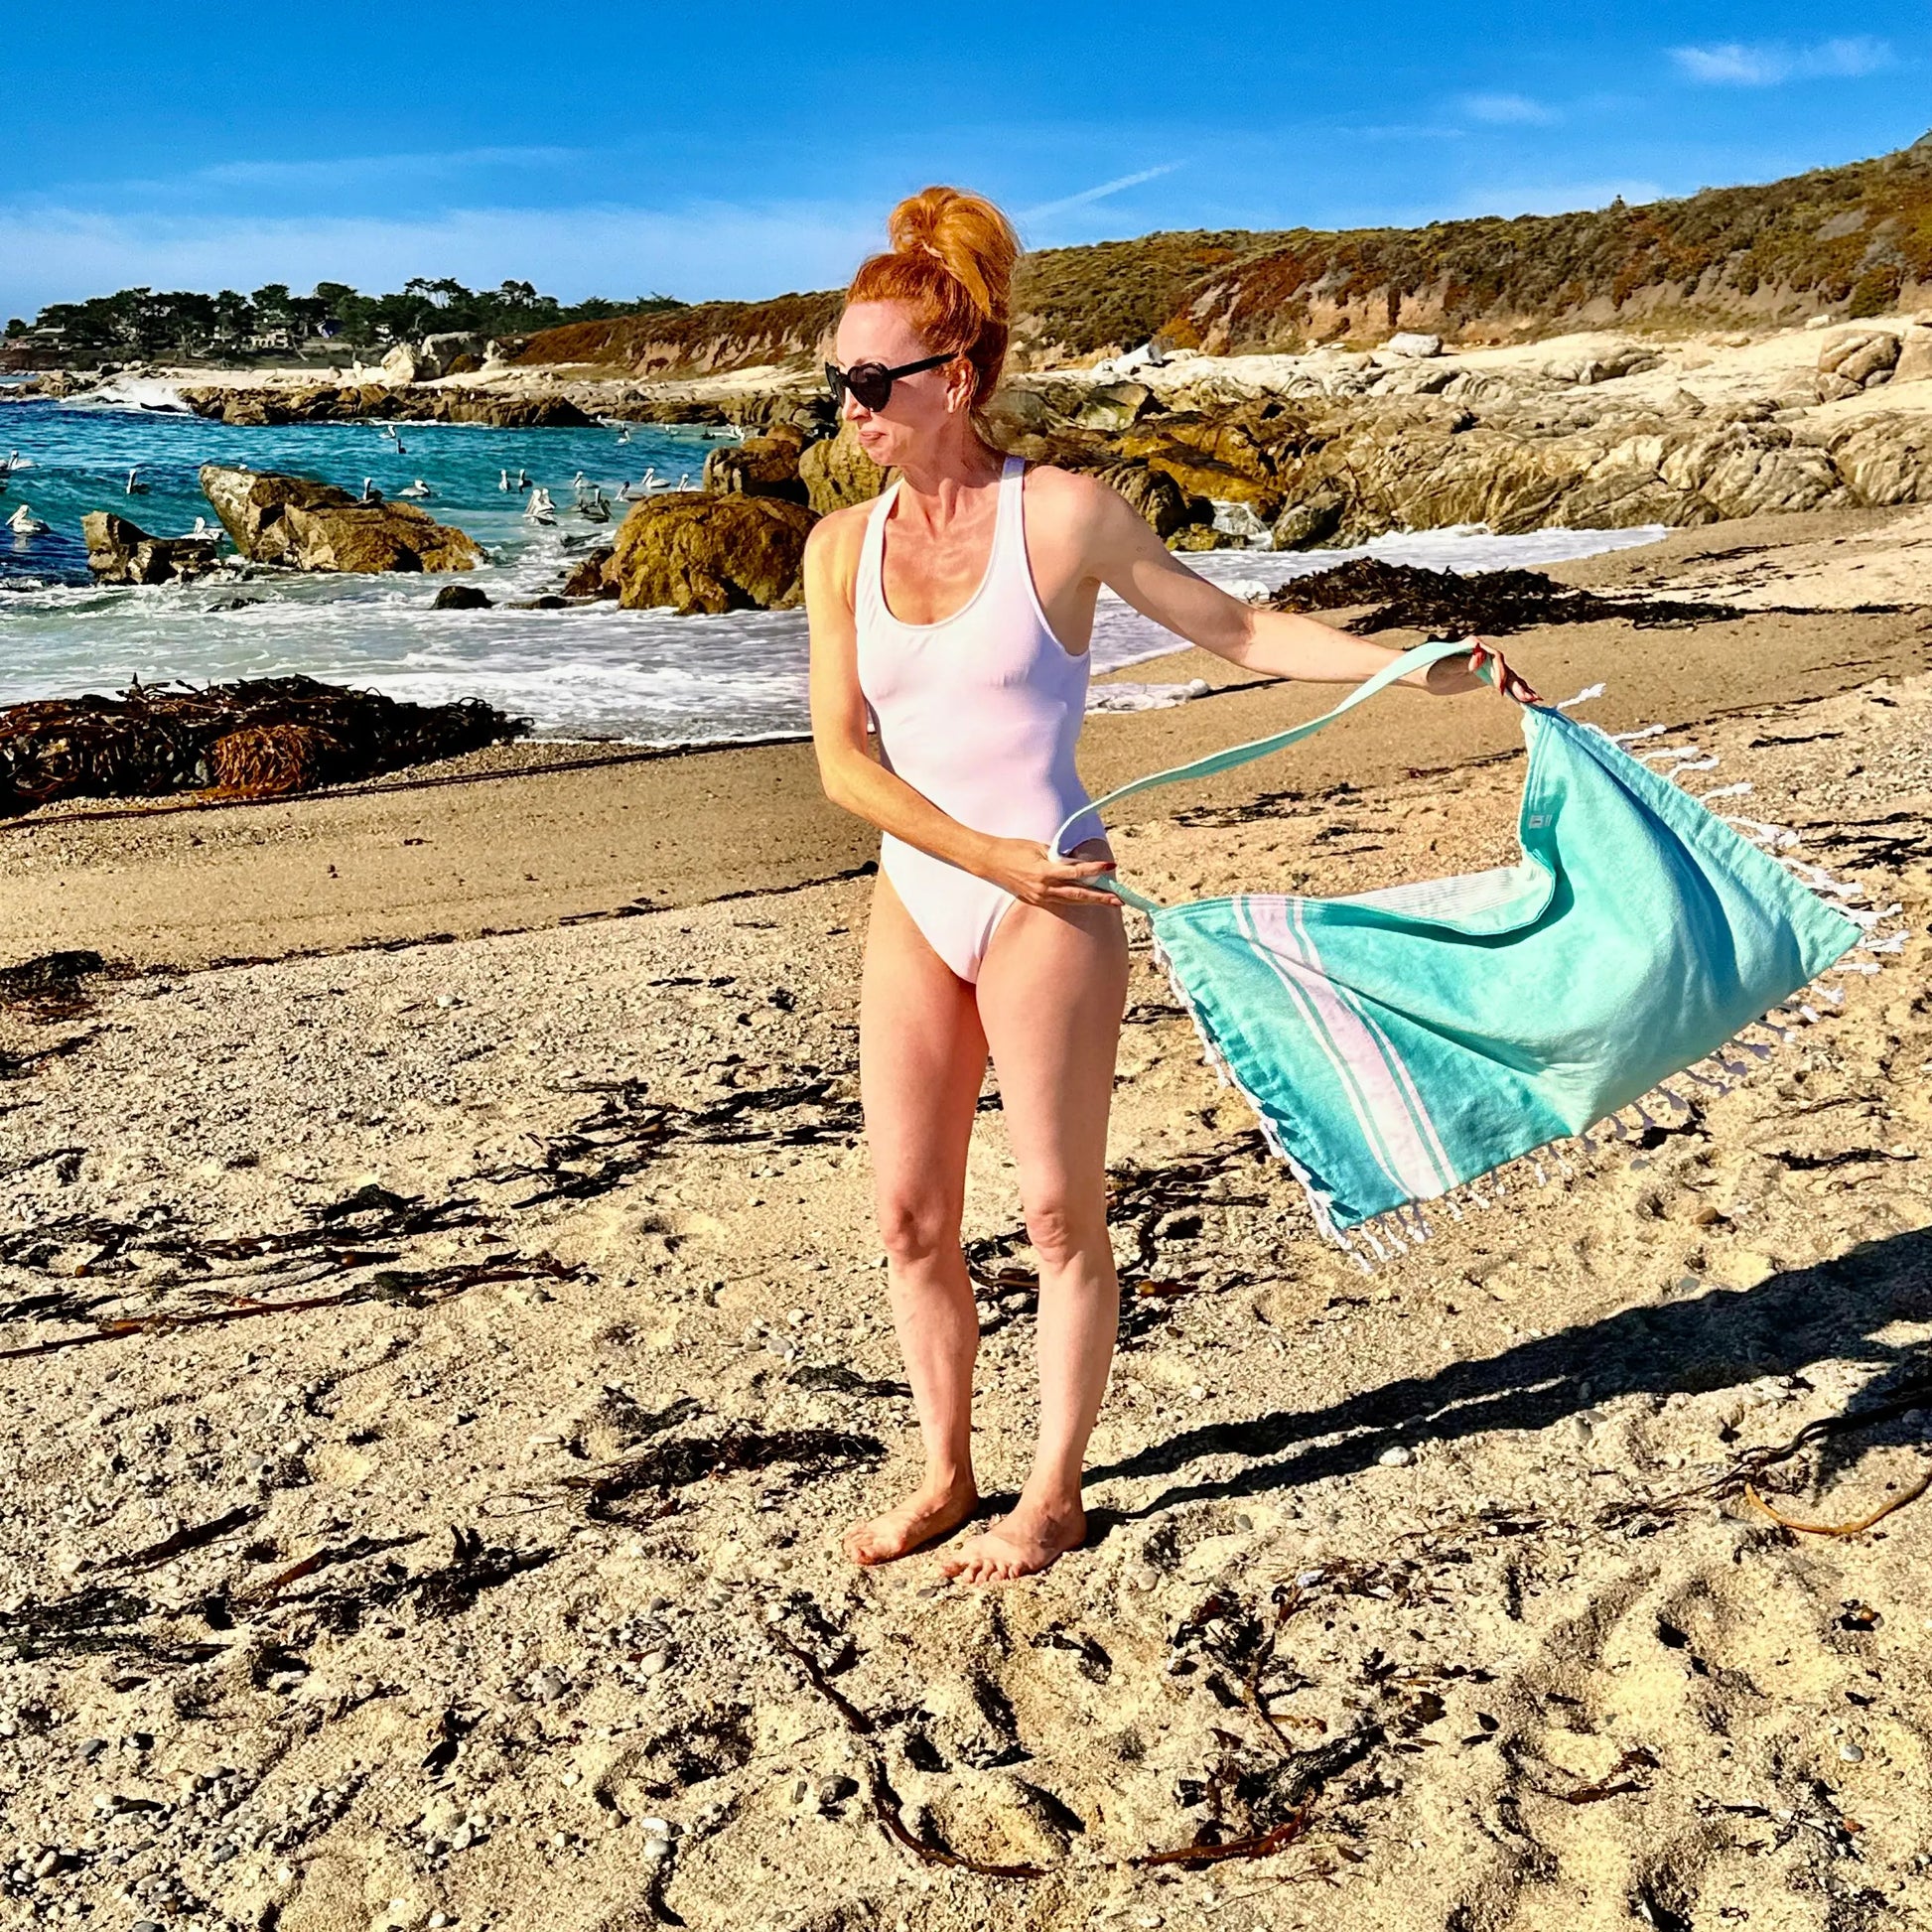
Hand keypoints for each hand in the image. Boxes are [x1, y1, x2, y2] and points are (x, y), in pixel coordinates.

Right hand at [978, 837, 1121, 906]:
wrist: (989, 861)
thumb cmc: (1014, 849)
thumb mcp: (1039, 847)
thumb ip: (1059, 857)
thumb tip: (1077, 863)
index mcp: (1045, 872)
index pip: (1077, 872)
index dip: (1095, 870)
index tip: (1110, 866)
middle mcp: (1043, 888)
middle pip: (1078, 895)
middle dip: (1101, 897)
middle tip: (1119, 899)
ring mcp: (1039, 897)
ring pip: (1071, 902)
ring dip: (1091, 901)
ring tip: (1109, 901)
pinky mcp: (1035, 901)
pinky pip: (1059, 902)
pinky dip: (1074, 901)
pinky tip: (1087, 900)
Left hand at [1423, 636, 1540, 704]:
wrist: (1422, 674)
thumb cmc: (1429, 667)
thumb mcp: (1444, 666)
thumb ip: (1462, 661)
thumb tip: (1479, 658)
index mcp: (1474, 646)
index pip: (1495, 657)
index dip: (1500, 672)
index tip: (1498, 688)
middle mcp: (1484, 653)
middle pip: (1505, 667)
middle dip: (1516, 683)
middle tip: (1526, 697)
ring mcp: (1487, 665)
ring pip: (1508, 676)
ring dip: (1520, 688)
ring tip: (1533, 700)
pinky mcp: (1487, 676)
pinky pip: (1504, 683)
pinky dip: (1515, 691)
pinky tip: (1528, 700)